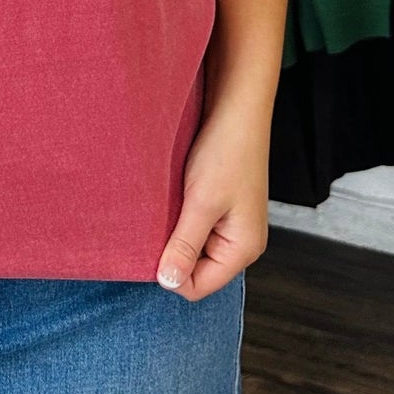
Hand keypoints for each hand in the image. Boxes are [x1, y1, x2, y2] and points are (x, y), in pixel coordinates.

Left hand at [155, 95, 269, 300]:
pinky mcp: (222, 204)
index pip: (197, 286)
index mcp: (243, 249)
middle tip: (156, 220)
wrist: (237, 106)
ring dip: (174, 229)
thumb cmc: (226, 151)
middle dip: (172, 249)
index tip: (150, 244)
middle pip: (195, 268)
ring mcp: (231, 222)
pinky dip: (180, 213)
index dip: (170, 272)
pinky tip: (174, 194)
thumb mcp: (201, 202)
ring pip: (192, 244)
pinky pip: (195, 224)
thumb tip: (167, 282)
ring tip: (167, 202)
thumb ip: (184, 245)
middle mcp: (240, 241)